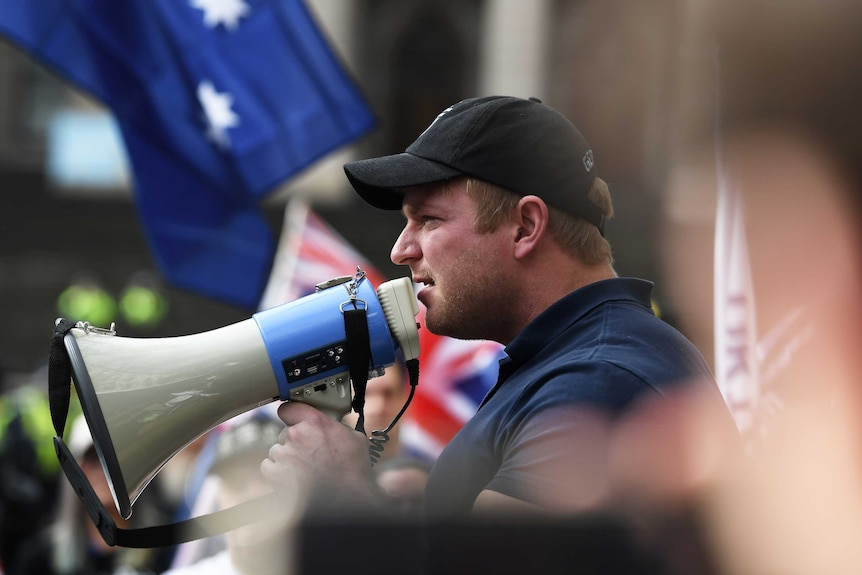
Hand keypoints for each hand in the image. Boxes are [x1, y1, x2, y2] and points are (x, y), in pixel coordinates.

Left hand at [261, 401, 378, 514]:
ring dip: (286, 459)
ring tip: (303, 471)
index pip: (290, 408)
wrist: (345, 498)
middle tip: (309, 455)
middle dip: (295, 443)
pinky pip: (268, 467)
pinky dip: (276, 473)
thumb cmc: (353, 472)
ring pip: (277, 451)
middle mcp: (296, 435)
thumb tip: (336, 430)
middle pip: (285, 433)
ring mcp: (284, 454)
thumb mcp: (354, 439)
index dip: (291, 415)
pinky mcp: (275, 473)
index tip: (292, 419)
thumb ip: (337, 429)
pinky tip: (291, 478)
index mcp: (315, 422)